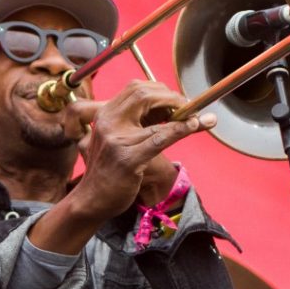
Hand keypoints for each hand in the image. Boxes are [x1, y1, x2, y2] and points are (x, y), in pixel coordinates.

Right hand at [66, 81, 214, 212]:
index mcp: (105, 114)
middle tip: (188, 108)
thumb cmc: (107, 171)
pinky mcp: (128, 160)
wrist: (91, 200)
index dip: (160, 90)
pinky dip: (179, 130)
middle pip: (144, 93)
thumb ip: (132, 123)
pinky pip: (159, 138)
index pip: (135, 88)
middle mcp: (108, 122)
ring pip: (155, 115)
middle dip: (171, 97)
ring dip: (182, 113)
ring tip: (198, 117)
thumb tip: (168, 111)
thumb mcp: (114, 139)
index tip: (175, 101)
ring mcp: (117, 140)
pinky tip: (192, 127)